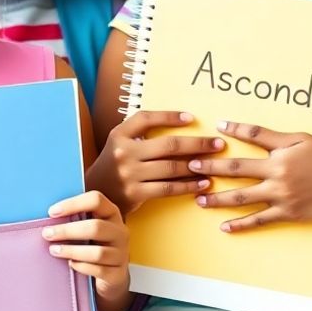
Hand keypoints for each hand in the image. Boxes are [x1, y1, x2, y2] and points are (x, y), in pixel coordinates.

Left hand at [43, 190, 129, 310]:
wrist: (111, 276)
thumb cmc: (92, 245)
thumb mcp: (86, 228)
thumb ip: (73, 218)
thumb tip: (47, 215)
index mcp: (111, 214)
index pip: (96, 200)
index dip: (73, 204)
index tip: (51, 212)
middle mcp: (120, 231)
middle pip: (95, 227)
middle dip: (67, 230)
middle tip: (47, 234)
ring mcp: (122, 254)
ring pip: (97, 252)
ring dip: (72, 251)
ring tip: (54, 250)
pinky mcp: (118, 273)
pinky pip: (99, 270)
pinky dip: (82, 267)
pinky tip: (70, 264)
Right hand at [90, 110, 220, 213]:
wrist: (93, 194)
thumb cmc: (113, 167)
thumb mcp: (118, 145)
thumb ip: (138, 135)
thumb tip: (177, 127)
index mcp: (118, 135)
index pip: (146, 118)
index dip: (169, 116)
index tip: (191, 118)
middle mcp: (123, 152)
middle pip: (168, 145)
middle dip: (197, 144)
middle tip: (217, 144)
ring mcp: (129, 174)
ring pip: (171, 167)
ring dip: (197, 166)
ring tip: (214, 164)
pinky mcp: (135, 193)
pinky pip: (168, 188)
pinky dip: (188, 185)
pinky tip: (202, 183)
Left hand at [188, 121, 311, 231]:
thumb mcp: (299, 139)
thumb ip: (266, 134)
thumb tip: (233, 125)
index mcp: (279, 155)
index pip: (246, 142)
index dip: (225, 137)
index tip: (204, 137)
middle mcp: (277, 176)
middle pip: (236, 172)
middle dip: (210, 169)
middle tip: (189, 166)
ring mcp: (282, 197)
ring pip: (242, 198)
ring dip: (218, 199)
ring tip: (198, 199)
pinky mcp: (288, 214)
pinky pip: (260, 221)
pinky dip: (241, 225)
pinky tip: (224, 227)